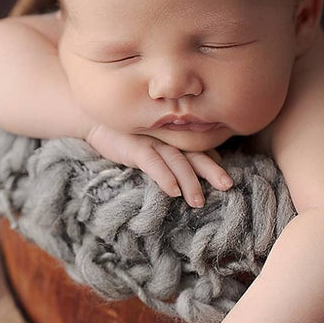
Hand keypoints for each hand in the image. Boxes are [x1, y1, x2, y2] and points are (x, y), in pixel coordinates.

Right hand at [85, 123, 232, 207]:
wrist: (96, 121)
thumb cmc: (128, 135)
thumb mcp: (153, 142)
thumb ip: (174, 152)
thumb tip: (201, 165)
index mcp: (175, 137)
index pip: (200, 150)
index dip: (214, 164)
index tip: (226, 181)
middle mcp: (168, 137)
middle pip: (195, 154)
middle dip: (212, 171)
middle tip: (227, 186)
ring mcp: (153, 141)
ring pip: (177, 161)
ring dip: (189, 181)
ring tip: (198, 201)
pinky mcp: (136, 148)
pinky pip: (153, 163)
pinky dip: (164, 176)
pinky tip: (173, 191)